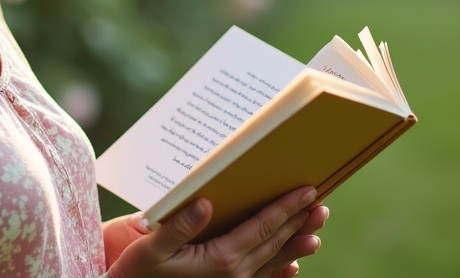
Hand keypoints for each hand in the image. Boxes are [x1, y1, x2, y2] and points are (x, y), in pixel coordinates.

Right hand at [104, 186, 328, 277]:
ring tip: (315, 232)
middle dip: (298, 222)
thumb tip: (207, 202)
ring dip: (295, 245)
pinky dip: (279, 273)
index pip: (263, 227)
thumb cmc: (138, 273)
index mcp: (221, 259)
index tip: (306, 191)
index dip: (286, 207)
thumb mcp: (152, 247)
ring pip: (273, 262)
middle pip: (274, 243)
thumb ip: (181, 226)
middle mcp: (234, 275)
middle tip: (320, 204)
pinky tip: (291, 268)